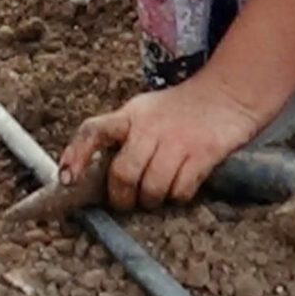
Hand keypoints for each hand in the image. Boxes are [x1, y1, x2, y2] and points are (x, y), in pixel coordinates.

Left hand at [57, 71, 266, 211]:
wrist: (228, 93)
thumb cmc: (180, 110)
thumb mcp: (145, 113)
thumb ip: (124, 138)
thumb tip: (96, 177)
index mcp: (129, 115)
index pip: (93, 131)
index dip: (75, 155)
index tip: (66, 180)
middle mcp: (149, 126)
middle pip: (122, 173)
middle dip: (122, 197)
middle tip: (127, 202)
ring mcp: (176, 140)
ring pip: (151, 187)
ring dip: (151, 200)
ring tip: (157, 195)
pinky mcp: (203, 153)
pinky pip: (180, 190)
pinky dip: (178, 196)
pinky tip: (181, 185)